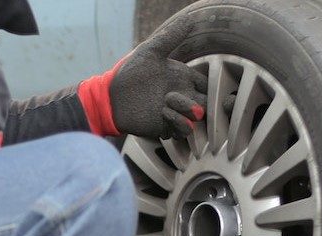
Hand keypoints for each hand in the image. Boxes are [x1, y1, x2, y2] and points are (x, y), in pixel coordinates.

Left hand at [78, 20, 207, 138]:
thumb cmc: (130, 72)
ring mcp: (175, 113)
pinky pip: (183, 130)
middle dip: (206, 102)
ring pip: (197, 118)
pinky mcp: (166, 127)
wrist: (111, 96)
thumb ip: (170, 38)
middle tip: (190, 96)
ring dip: (187, 110)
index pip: (207, 85)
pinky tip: (164, 112)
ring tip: (168, 100)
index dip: (210, 86)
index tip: (200, 83)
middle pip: (207, 103)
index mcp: (183, 79)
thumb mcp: (150, 52)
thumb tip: (189, 20)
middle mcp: (183, 97)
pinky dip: (178, 121)